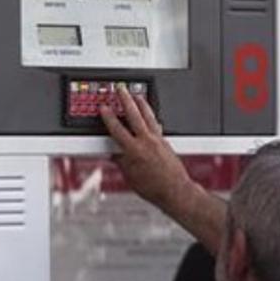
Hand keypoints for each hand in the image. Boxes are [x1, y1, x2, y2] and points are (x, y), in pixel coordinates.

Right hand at [99, 86, 193, 210]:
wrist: (175, 191)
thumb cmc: (153, 189)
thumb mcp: (130, 177)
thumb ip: (121, 162)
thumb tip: (114, 154)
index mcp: (134, 151)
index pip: (117, 129)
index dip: (109, 117)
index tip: (104, 108)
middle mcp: (146, 142)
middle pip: (134, 115)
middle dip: (125, 100)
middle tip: (120, 89)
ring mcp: (157, 140)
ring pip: (148, 116)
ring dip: (141, 103)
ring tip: (136, 95)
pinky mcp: (165, 142)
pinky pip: (156, 124)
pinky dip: (151, 116)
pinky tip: (150, 114)